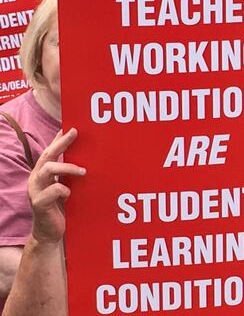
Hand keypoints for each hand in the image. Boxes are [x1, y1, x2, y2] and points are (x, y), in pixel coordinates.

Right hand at [28, 128, 84, 243]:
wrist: (50, 232)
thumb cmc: (61, 207)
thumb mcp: (68, 187)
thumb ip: (72, 174)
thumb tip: (91, 158)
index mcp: (43, 173)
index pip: (50, 150)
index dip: (59, 138)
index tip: (71, 126)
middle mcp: (37, 178)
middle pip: (47, 155)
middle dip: (61, 142)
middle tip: (75, 132)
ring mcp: (36, 190)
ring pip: (47, 169)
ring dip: (67, 167)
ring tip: (83, 170)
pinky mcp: (39, 204)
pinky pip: (52, 190)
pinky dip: (63, 189)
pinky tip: (70, 193)